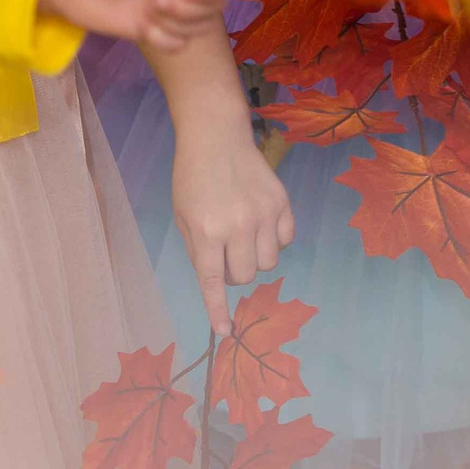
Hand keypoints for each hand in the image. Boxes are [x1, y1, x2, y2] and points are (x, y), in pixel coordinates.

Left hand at [41, 0, 227, 51]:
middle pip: (218, 2)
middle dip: (193, 6)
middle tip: (159, 0)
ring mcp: (173, 7)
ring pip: (202, 25)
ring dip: (179, 23)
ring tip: (149, 10)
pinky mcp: (159, 30)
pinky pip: (179, 44)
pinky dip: (164, 39)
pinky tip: (143, 28)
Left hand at [171, 113, 296, 335]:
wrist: (217, 136)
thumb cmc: (192, 177)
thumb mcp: (183, 216)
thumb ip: (199, 250)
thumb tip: (218, 280)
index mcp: (207, 231)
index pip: (213, 281)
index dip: (218, 310)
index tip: (225, 332)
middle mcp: (237, 226)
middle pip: (246, 275)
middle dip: (235, 272)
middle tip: (225, 253)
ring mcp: (263, 214)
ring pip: (268, 262)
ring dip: (255, 257)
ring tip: (243, 236)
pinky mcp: (282, 202)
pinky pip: (286, 240)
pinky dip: (274, 240)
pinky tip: (262, 223)